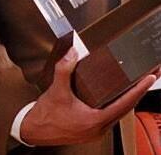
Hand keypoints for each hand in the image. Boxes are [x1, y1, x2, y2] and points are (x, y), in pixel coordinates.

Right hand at [20, 47, 157, 145]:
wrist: (35, 130)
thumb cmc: (46, 116)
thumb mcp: (56, 90)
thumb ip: (64, 69)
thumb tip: (72, 53)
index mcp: (95, 120)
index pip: (124, 103)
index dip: (139, 89)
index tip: (149, 78)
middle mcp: (99, 128)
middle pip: (125, 108)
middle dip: (137, 92)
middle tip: (147, 77)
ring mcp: (96, 130)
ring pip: (118, 113)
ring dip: (127, 99)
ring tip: (135, 85)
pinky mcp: (91, 129)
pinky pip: (109, 116)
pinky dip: (115, 104)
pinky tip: (113, 96)